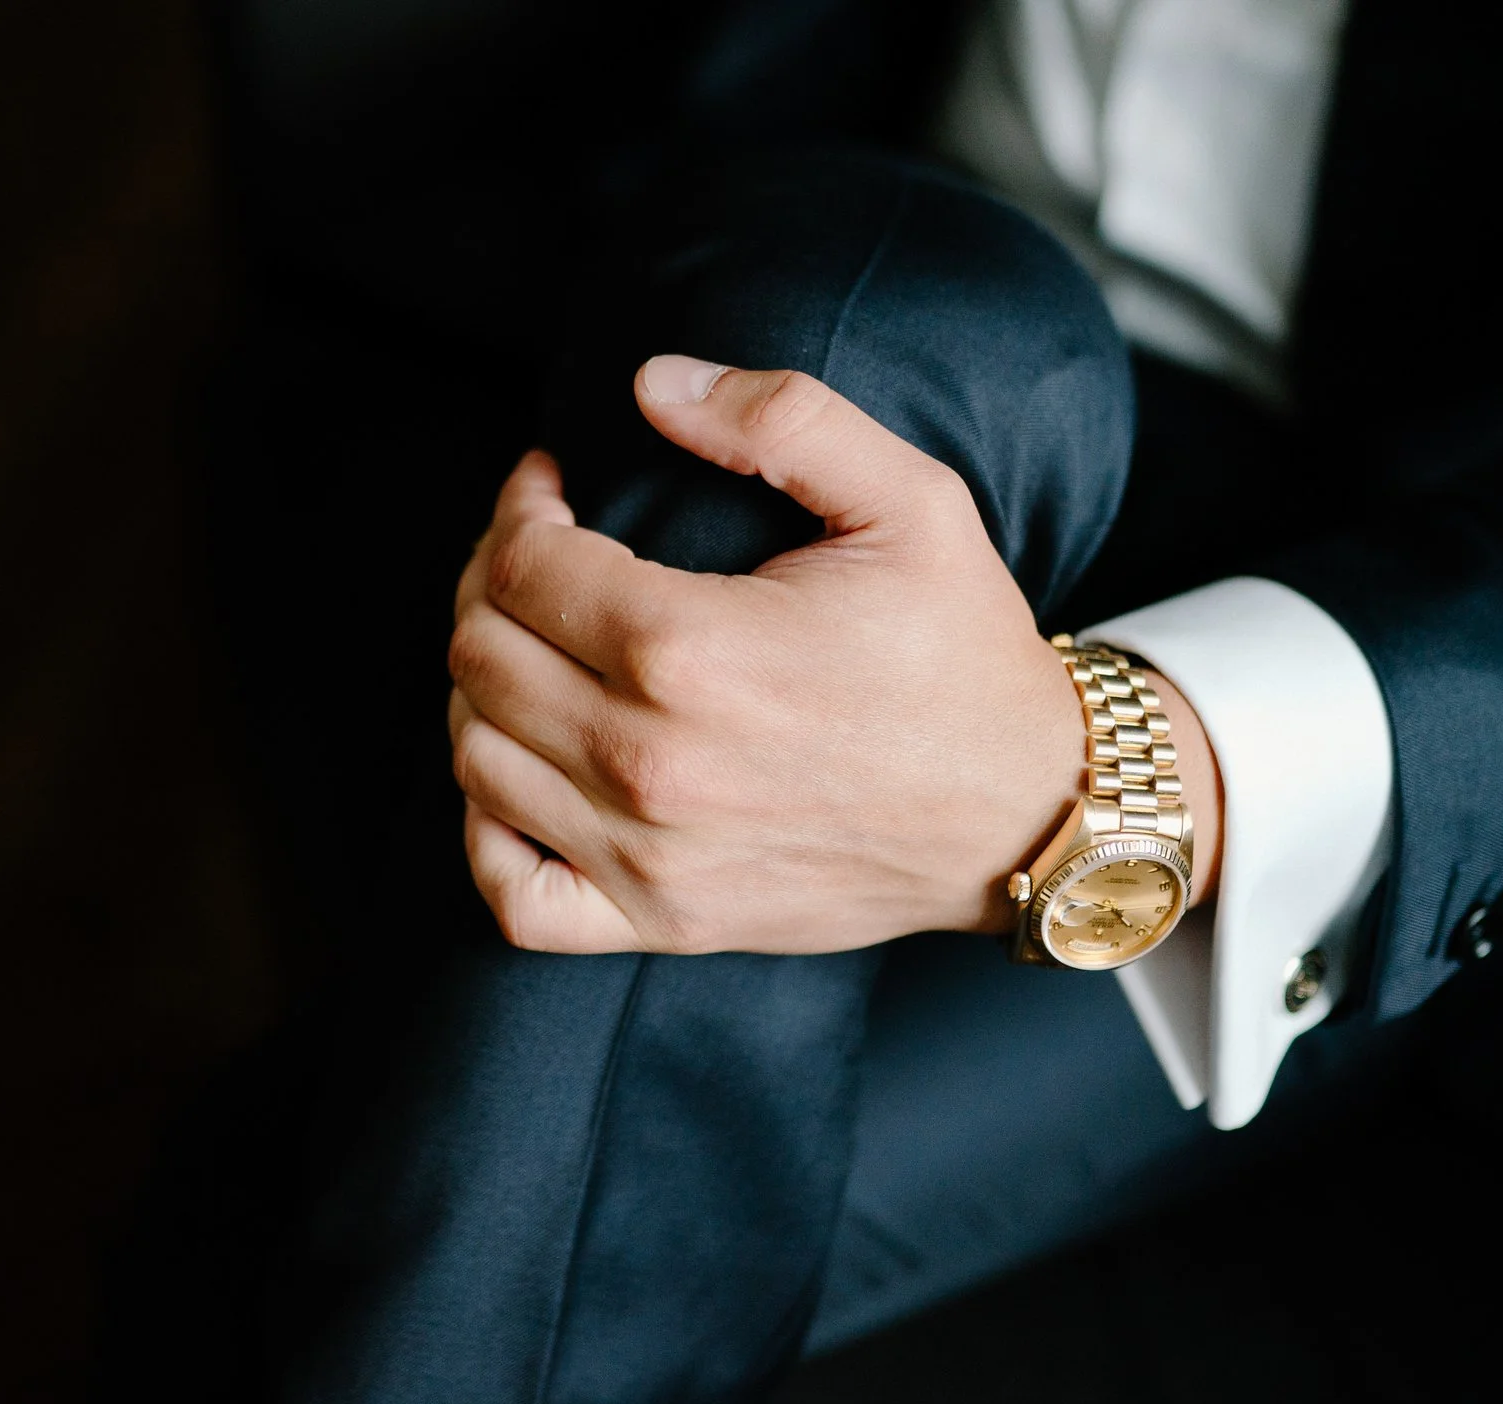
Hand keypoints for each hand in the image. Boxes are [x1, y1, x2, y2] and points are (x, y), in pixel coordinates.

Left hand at [448, 354, 1218, 953]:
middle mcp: (650, 761)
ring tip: (537, 647)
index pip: (522, 564)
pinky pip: (513, 895)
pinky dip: (487, 833)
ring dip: (483, 688)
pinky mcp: (661, 920)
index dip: (518, 507)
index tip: (553, 488)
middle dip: (492, 581)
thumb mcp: (909, 501)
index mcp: (691, 649)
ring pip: (476, 757)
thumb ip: (781, 418)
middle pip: (479, 655)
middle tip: (542, 554)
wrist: (1027, 811)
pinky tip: (524, 775)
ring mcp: (648, 855)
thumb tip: (652, 384)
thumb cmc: (964, 656)